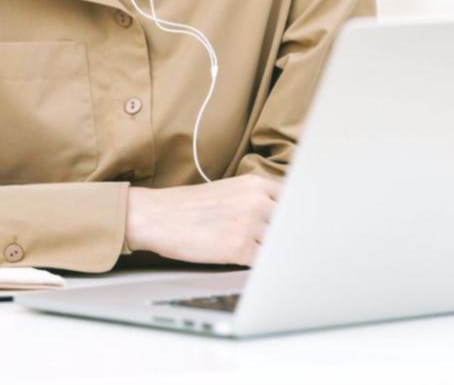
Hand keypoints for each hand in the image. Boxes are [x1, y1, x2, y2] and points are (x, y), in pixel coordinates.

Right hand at [125, 174, 281, 265]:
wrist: (156, 216)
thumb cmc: (188, 206)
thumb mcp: (229, 191)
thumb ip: (257, 200)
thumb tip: (282, 219)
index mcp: (256, 184)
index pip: (295, 202)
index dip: (295, 218)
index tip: (296, 228)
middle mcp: (257, 202)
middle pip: (293, 225)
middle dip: (289, 238)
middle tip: (285, 248)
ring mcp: (250, 225)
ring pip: (280, 246)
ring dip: (273, 254)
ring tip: (260, 256)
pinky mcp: (240, 249)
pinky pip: (264, 263)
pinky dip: (261, 268)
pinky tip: (249, 264)